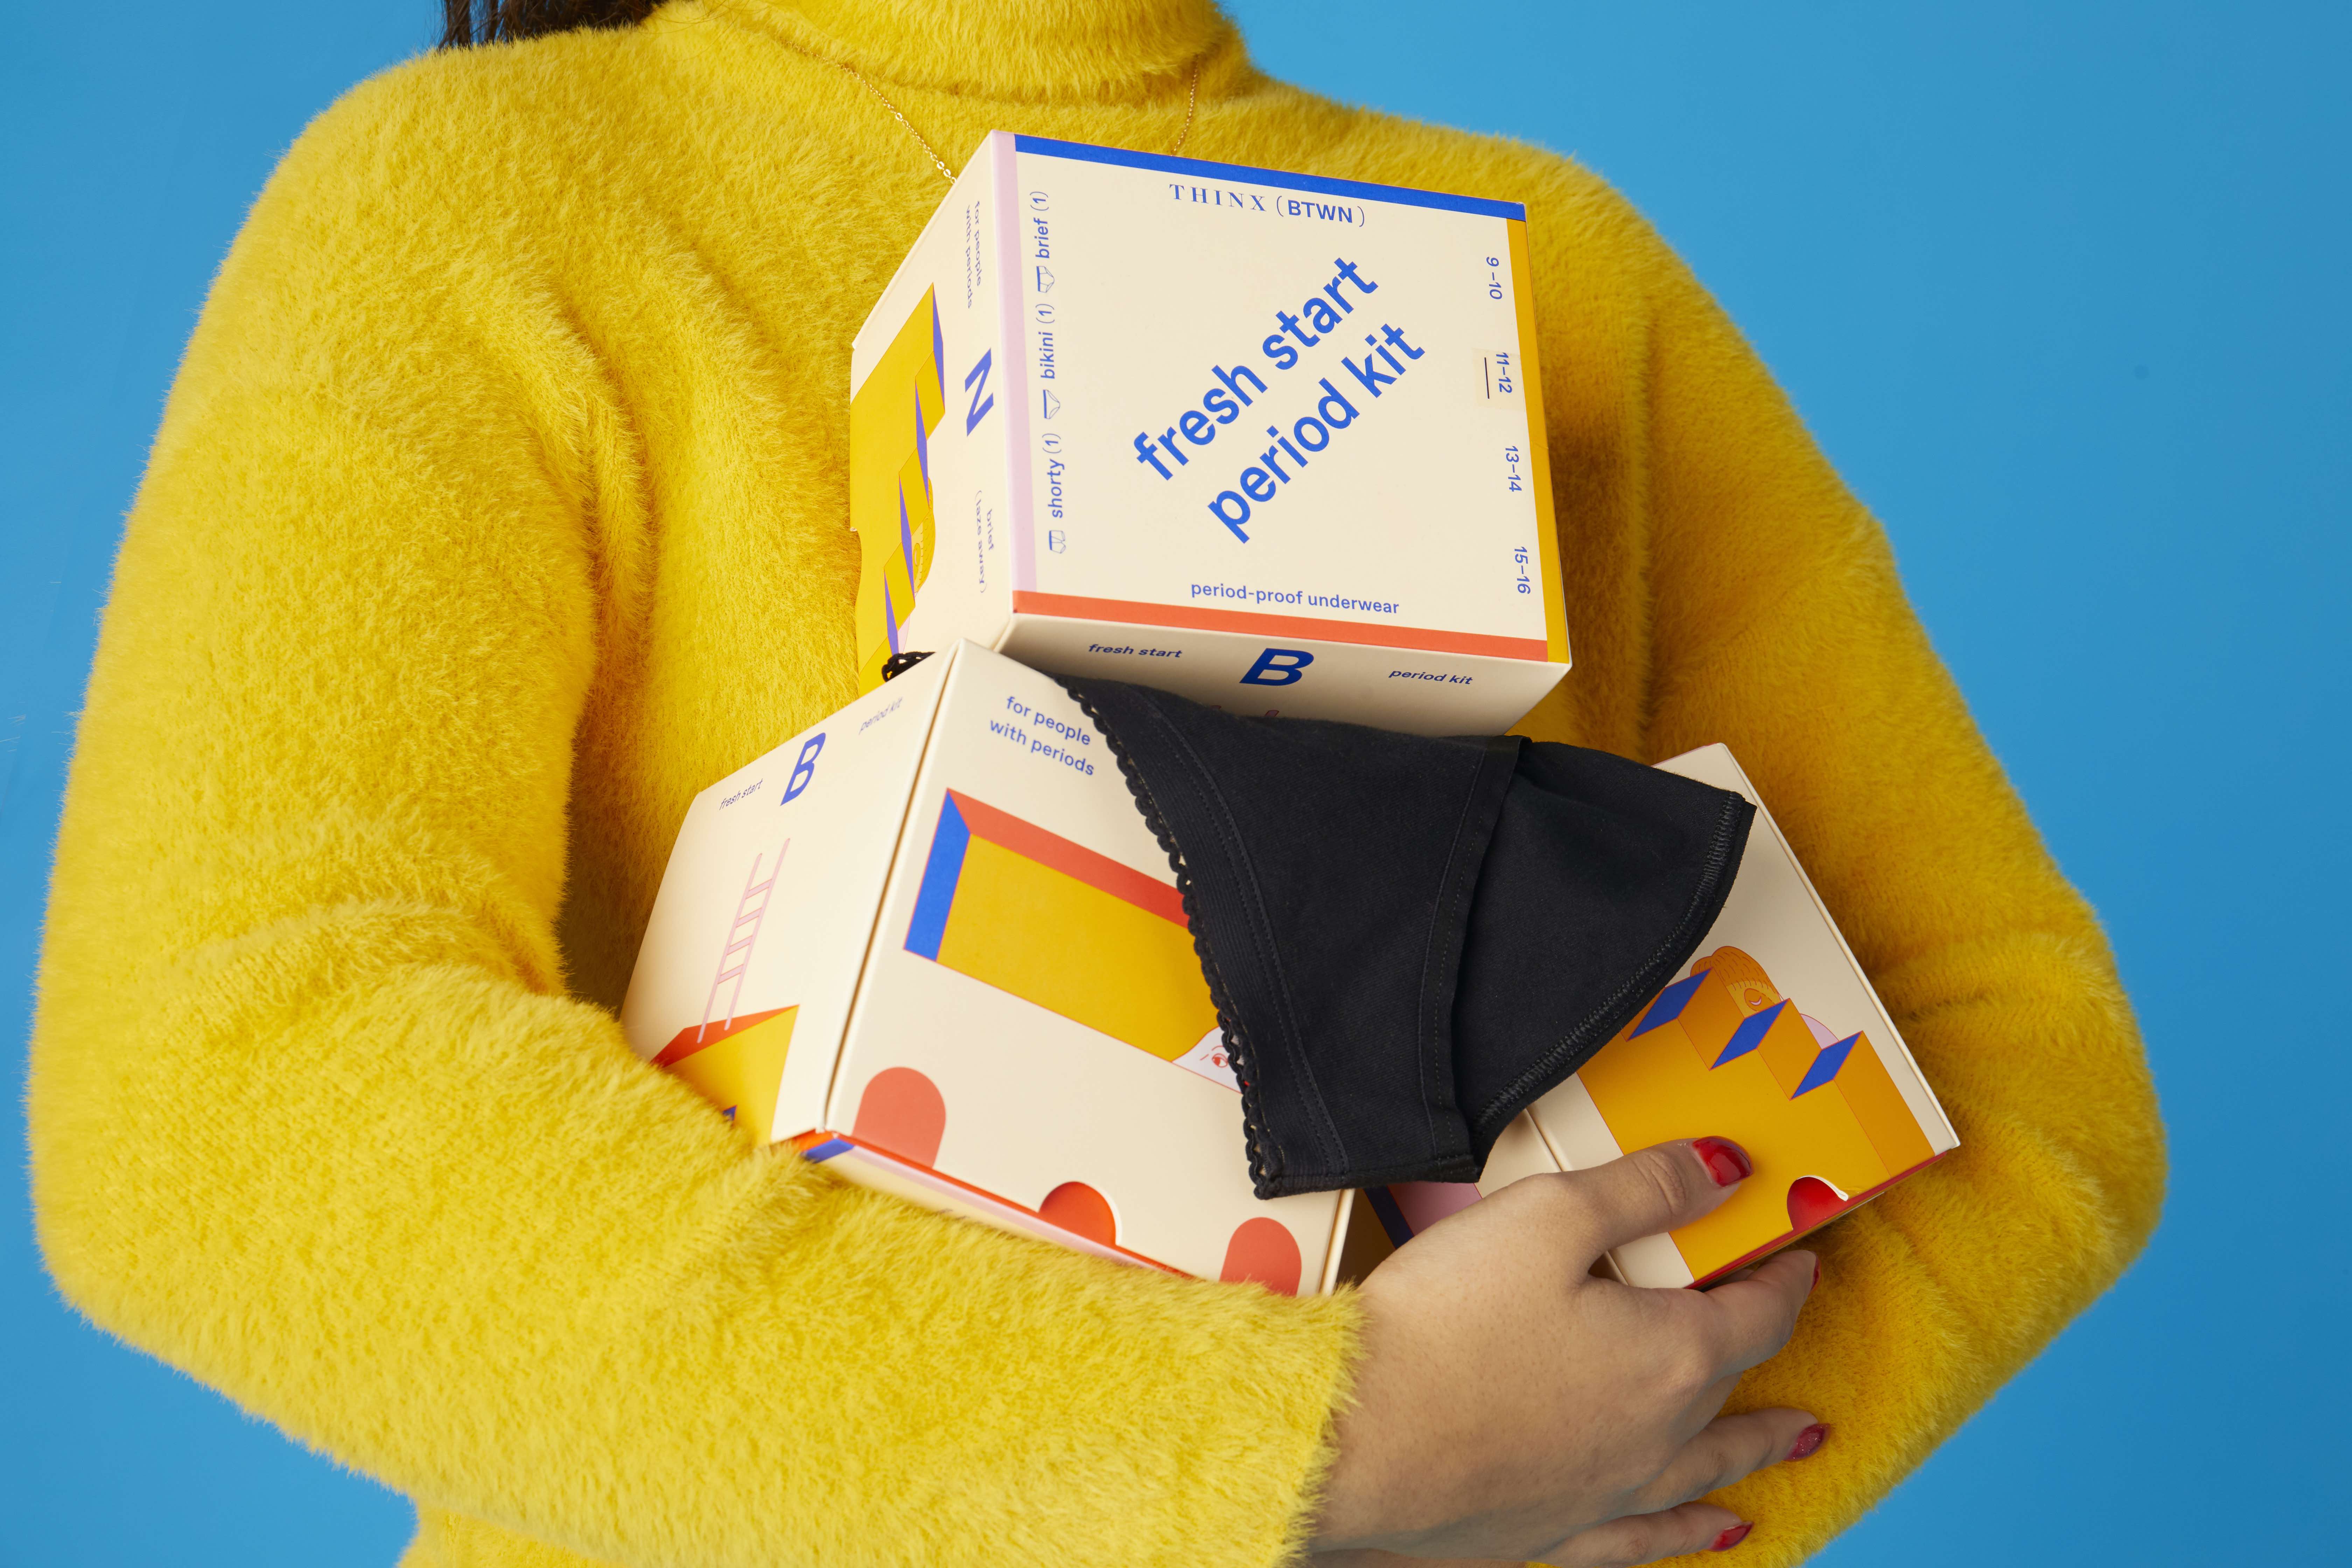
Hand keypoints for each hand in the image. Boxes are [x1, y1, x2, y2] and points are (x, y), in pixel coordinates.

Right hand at [1311, 1139, 1823, 1563]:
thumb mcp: (1547, 1214)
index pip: (1756, 1314)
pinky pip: (1646, 1540)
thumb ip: (1643, 1188)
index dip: (1782, 1278)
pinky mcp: (1554, 1530)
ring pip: (1706, 1469)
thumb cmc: (1444, 1321)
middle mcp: (1656, 1436)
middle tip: (1781, 1318)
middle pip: (1730, 1382)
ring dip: (1757, 1448)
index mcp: (1669, 1357)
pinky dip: (1690, 1533)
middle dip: (1760, 1342)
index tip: (1796, 1256)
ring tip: (1798, 1440)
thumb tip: (1722, 1171)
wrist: (1353, 1434)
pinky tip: (1714, 1531)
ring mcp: (1607, 1492)